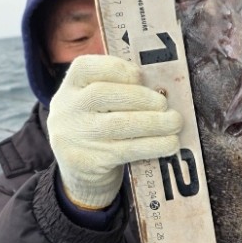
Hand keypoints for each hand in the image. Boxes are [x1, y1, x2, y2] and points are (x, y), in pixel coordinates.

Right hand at [48, 55, 182, 209]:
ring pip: (117, 124)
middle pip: (102, 94)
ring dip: (153, 122)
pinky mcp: (89, 162)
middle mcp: (67, 110)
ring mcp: (75, 137)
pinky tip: (170, 143)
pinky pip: (126, 150)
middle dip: (140, 97)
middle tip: (165, 105)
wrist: (80, 175)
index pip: (85, 67)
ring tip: (175, 122)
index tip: (141, 75)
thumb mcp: (96, 108)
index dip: (117, 68)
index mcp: (69, 88)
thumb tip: (161, 90)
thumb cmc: (99, 131)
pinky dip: (153, 145)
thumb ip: (119, 93)